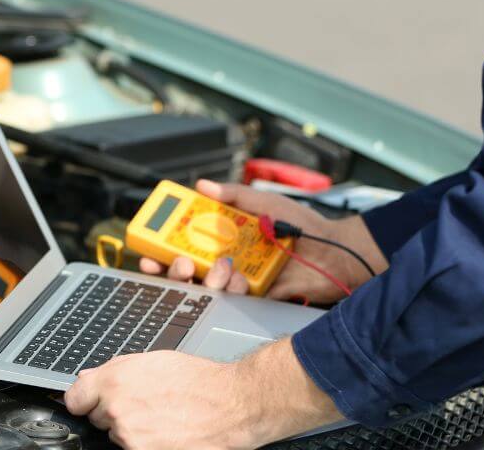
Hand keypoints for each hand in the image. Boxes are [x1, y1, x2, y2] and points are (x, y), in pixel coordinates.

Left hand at [64, 339, 341, 449]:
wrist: (232, 405)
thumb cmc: (198, 380)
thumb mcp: (153, 360)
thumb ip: (115, 370)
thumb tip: (89, 378)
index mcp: (114, 380)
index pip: (74, 399)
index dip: (86, 399)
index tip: (93, 401)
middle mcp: (116, 410)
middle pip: (97, 418)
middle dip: (114, 411)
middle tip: (145, 403)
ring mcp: (129, 437)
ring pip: (117, 436)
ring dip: (132, 429)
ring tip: (161, 416)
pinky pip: (134, 448)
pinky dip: (146, 443)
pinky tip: (166, 431)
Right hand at [138, 179, 386, 303]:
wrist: (335, 253)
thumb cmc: (303, 224)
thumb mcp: (265, 202)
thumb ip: (234, 195)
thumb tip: (203, 185)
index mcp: (224, 235)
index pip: (184, 241)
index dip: (162, 245)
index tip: (149, 246)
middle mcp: (226, 258)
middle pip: (185, 268)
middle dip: (172, 268)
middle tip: (178, 262)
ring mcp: (238, 280)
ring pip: (204, 286)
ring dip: (204, 278)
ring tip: (222, 266)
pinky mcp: (254, 298)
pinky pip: (231, 298)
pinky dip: (230, 288)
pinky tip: (239, 279)